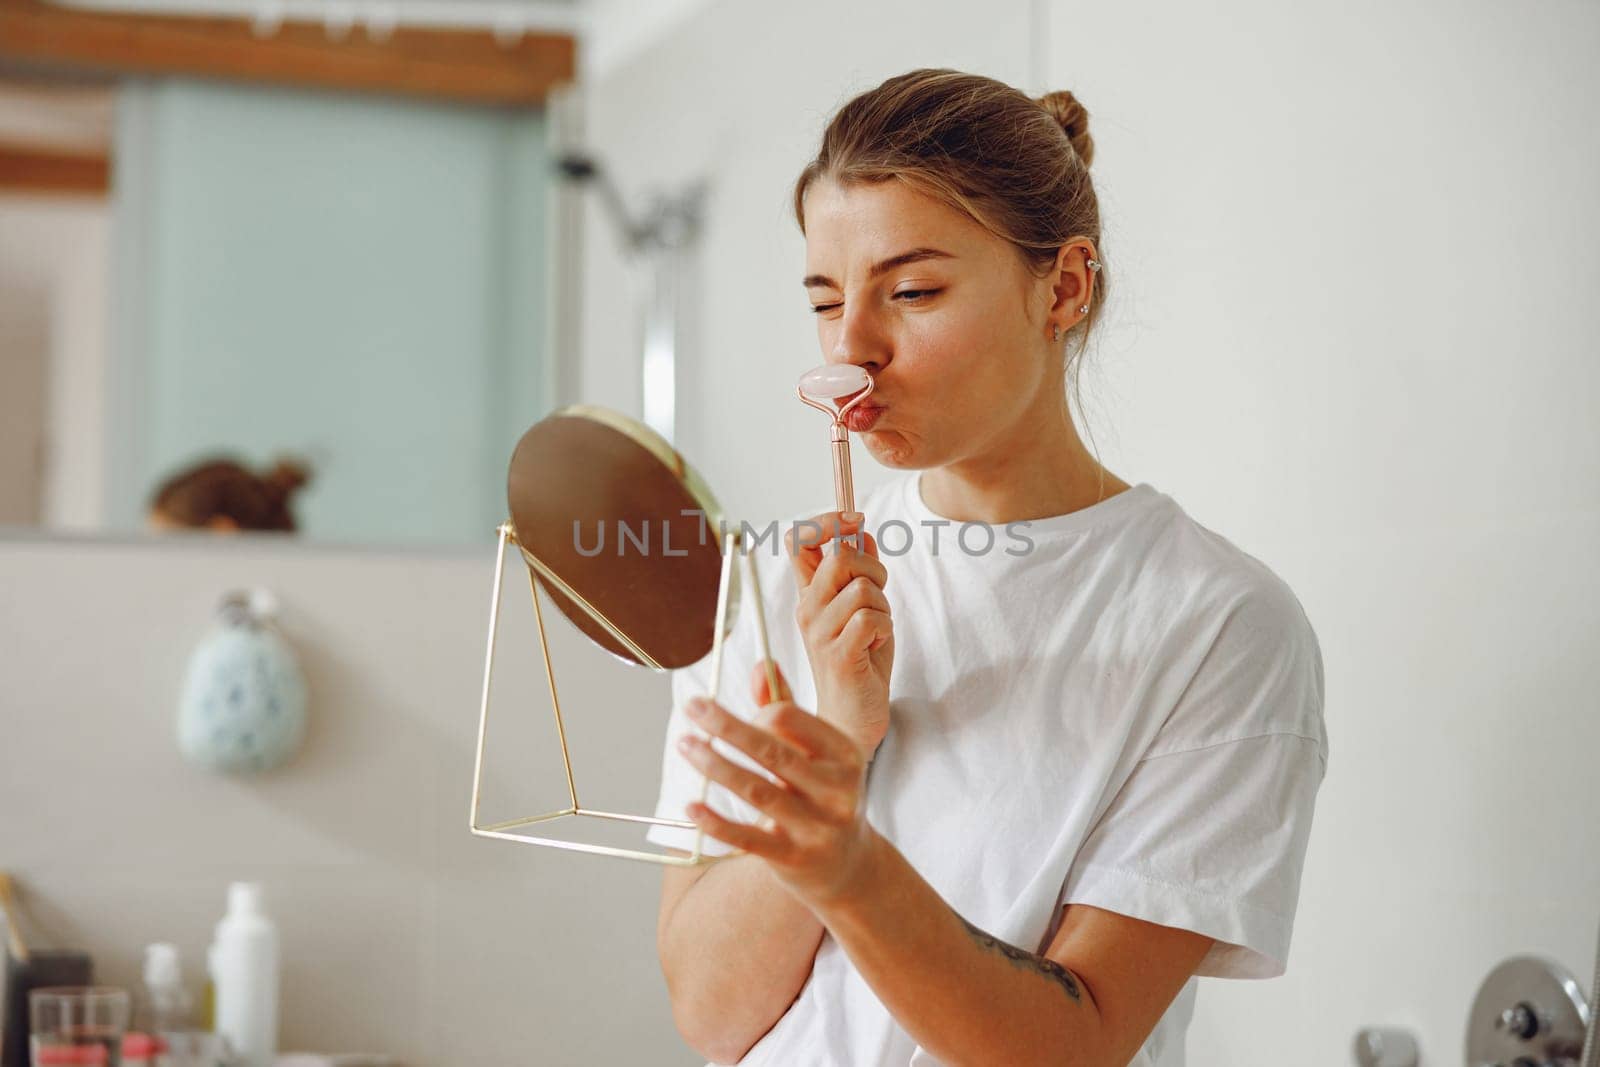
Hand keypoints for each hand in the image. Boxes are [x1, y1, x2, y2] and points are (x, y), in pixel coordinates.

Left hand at [677, 661, 877, 909]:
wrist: (850, 867)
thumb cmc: (826, 797)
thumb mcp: (820, 754)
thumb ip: (788, 710)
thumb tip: (760, 666)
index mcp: (844, 754)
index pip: (792, 719)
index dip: (755, 713)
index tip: (734, 718)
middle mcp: (836, 789)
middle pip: (770, 749)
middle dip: (725, 725)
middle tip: (692, 706)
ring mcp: (817, 826)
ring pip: (755, 789)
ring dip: (714, 765)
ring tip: (686, 745)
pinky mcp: (794, 858)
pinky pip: (748, 837)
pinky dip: (716, 821)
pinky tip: (691, 806)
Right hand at [786, 510, 894, 759]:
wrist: (853, 719)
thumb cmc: (860, 662)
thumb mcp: (863, 608)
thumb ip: (860, 571)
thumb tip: (860, 531)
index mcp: (809, 595)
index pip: (800, 539)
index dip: (828, 521)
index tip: (854, 520)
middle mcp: (807, 610)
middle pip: (839, 557)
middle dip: (873, 568)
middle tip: (879, 594)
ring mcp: (819, 633)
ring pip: (862, 589)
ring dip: (883, 606)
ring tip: (876, 630)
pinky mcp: (837, 655)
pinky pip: (870, 619)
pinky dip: (885, 628)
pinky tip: (875, 646)